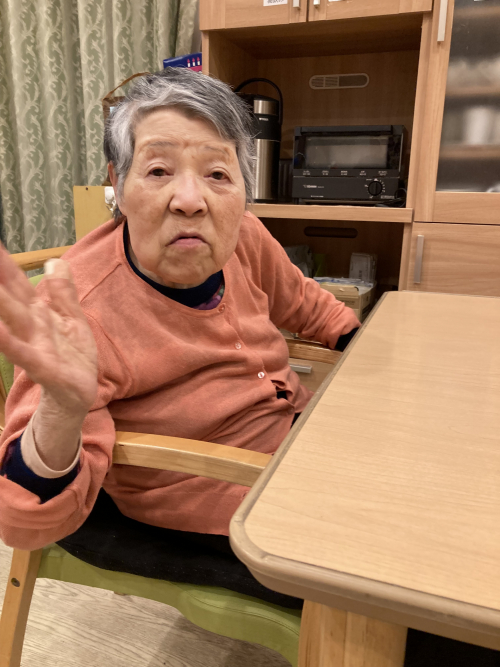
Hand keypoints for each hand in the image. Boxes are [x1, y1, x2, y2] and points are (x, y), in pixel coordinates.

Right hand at [0, 246, 97, 415]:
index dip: (3, 263)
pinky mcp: (43, 368)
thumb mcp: (72, 319)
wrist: (78, 396)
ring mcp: (34, 346)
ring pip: (13, 320)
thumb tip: (56, 260)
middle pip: (10, 296)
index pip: (17, 283)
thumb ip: (62, 292)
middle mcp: (31, 326)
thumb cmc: (72, 357)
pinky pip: (24, 353)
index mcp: (38, 313)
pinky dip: (9, 342)